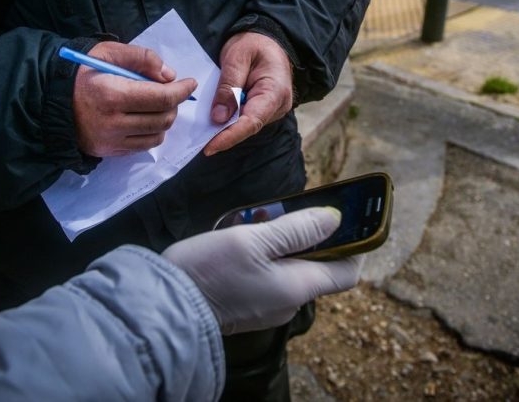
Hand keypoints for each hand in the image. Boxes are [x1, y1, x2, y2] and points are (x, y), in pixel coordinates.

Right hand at [73, 42, 197, 155]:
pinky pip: (143, 146)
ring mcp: (111, 140)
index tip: (189, 83)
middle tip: (170, 92)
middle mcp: (113, 122)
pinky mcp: (109, 151)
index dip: (181, 91)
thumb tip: (169, 75)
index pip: (162, 97)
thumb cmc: (80, 72)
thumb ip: (141, 58)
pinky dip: (151, 132)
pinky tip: (144, 119)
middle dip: (174, 104)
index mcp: (112, 95)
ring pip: (157, 135)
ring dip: (164, 119)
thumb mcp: (107, 52)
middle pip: (163, 118)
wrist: (50, 100)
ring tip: (156, 105)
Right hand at [162, 207, 360, 334]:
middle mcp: (288, 303)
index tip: (349, 220)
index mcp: (297, 287)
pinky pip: (269, 278)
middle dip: (309, 238)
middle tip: (289, 211)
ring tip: (259, 221)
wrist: (164, 305)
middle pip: (318, 268)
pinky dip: (265, 257)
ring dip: (283, 244)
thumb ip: (297, 230)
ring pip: (291, 270)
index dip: (355, 246)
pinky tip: (243, 240)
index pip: (347, 272)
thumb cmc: (208, 270)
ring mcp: (267, 307)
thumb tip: (335, 219)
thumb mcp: (254, 239)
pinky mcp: (248, 306)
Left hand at [204, 32, 292, 155]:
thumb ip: (228, 86)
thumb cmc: (253, 44)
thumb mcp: (237, 57)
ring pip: (245, 125)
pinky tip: (213, 120)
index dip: (230, 136)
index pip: (252, 121)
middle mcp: (278, 105)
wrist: (265, 39)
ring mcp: (272, 110)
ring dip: (224, 127)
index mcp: (275, 91)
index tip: (210, 147)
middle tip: (197, 139)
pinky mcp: (262, 110)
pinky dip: (228, 120)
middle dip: (223, 134)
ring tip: (202, 130)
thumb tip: (218, 118)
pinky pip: (244, 119)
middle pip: (248, 127)